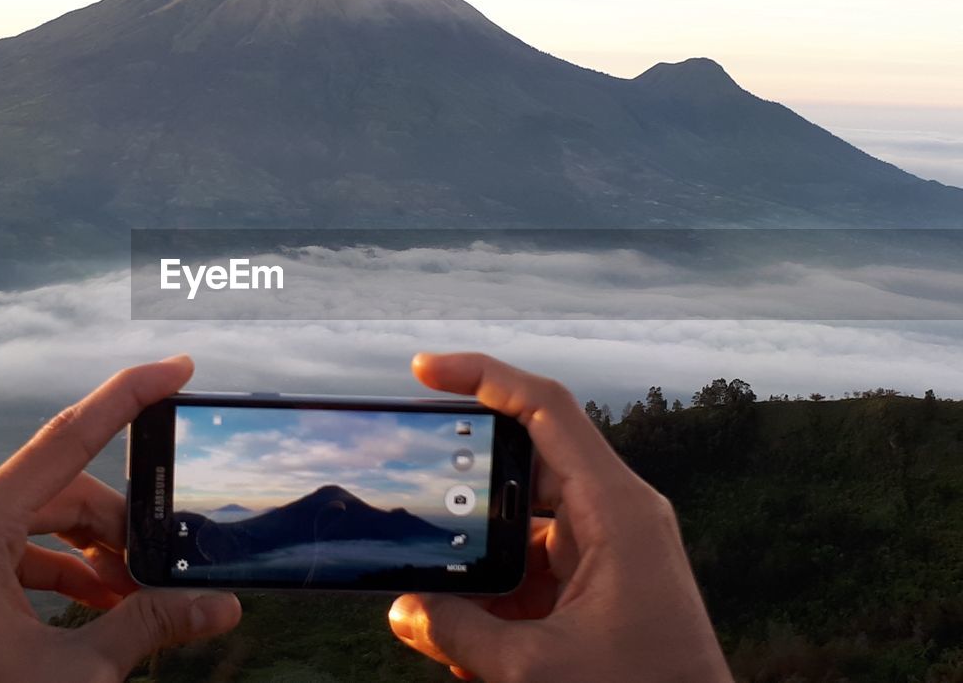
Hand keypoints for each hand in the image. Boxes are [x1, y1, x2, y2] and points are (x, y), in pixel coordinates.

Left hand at [0, 355, 240, 682]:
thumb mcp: (73, 674)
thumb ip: (149, 625)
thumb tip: (220, 606)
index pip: (68, 440)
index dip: (130, 398)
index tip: (176, 368)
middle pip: (57, 492)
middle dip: (118, 528)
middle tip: (164, 567)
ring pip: (32, 519)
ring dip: (88, 553)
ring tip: (133, 597)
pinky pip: (2, 545)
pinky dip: (51, 568)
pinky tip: (93, 601)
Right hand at [388, 353, 731, 682]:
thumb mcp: (534, 670)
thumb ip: (457, 633)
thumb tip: (403, 608)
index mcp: (617, 509)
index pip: (545, 410)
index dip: (484, 376)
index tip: (426, 368)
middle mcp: (617, 514)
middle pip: (525, 463)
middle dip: (466, 487)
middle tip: (414, 486)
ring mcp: (611, 546)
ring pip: (524, 522)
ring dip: (481, 558)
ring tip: (442, 599)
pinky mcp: (603, 580)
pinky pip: (537, 564)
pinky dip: (500, 593)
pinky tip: (472, 638)